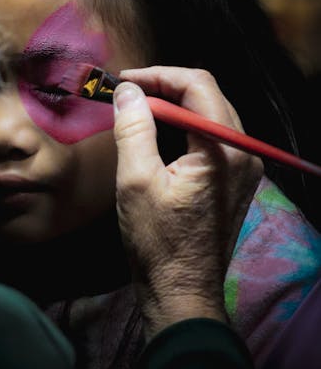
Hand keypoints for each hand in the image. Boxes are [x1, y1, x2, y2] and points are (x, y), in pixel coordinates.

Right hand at [113, 66, 262, 340]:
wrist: (182, 293)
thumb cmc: (157, 242)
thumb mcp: (135, 181)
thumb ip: (133, 128)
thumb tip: (128, 90)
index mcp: (223, 148)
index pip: (197, 85)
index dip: (158, 75)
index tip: (125, 82)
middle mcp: (243, 152)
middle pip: (207, 96)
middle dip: (166, 87)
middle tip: (128, 94)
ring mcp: (244, 168)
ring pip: (210, 114)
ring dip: (174, 106)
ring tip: (137, 110)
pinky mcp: (235, 181)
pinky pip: (212, 137)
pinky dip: (184, 128)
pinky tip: (157, 135)